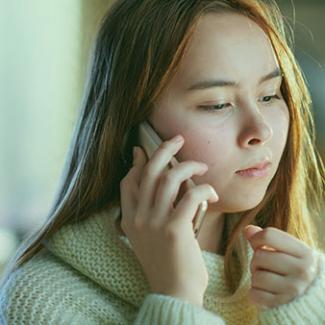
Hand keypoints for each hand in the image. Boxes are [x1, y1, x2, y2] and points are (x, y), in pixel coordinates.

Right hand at [119, 134, 218, 305]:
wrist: (174, 291)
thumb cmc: (167, 262)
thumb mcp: (148, 237)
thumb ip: (150, 212)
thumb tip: (159, 186)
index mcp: (130, 220)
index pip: (128, 182)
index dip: (137, 163)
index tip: (145, 150)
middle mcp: (138, 218)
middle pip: (148, 172)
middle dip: (163, 150)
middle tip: (177, 139)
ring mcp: (154, 223)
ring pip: (168, 178)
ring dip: (188, 166)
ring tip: (201, 166)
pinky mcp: (174, 229)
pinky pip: (190, 196)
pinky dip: (204, 189)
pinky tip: (213, 191)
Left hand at [244, 225, 318, 309]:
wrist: (311, 297)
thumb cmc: (294, 267)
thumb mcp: (287, 250)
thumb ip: (267, 239)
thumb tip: (248, 229)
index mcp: (305, 253)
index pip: (269, 235)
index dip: (257, 238)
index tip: (258, 244)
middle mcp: (303, 271)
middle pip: (259, 256)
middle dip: (256, 260)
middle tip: (265, 266)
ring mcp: (293, 290)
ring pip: (256, 276)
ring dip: (255, 277)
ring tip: (267, 279)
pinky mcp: (282, 305)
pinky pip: (254, 294)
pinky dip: (255, 293)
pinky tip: (266, 291)